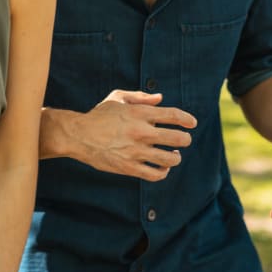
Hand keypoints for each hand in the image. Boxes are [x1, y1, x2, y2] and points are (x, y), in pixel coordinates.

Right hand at [71, 89, 196, 180]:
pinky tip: (162, 168)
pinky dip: (163, 172)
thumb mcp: (117, 98)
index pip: (172, 115)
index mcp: (139, 113)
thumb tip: (160, 98)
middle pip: (177, 138)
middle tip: (184, 140)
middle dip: (185, 139)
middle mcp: (140, 132)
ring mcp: (136, 151)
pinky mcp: (129, 167)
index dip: (186, 119)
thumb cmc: (99, 115)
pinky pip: (155, 174)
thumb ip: (140, 97)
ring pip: (169, 158)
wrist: (79, 135)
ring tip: (174, 155)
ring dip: (176, 157)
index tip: (192, 123)